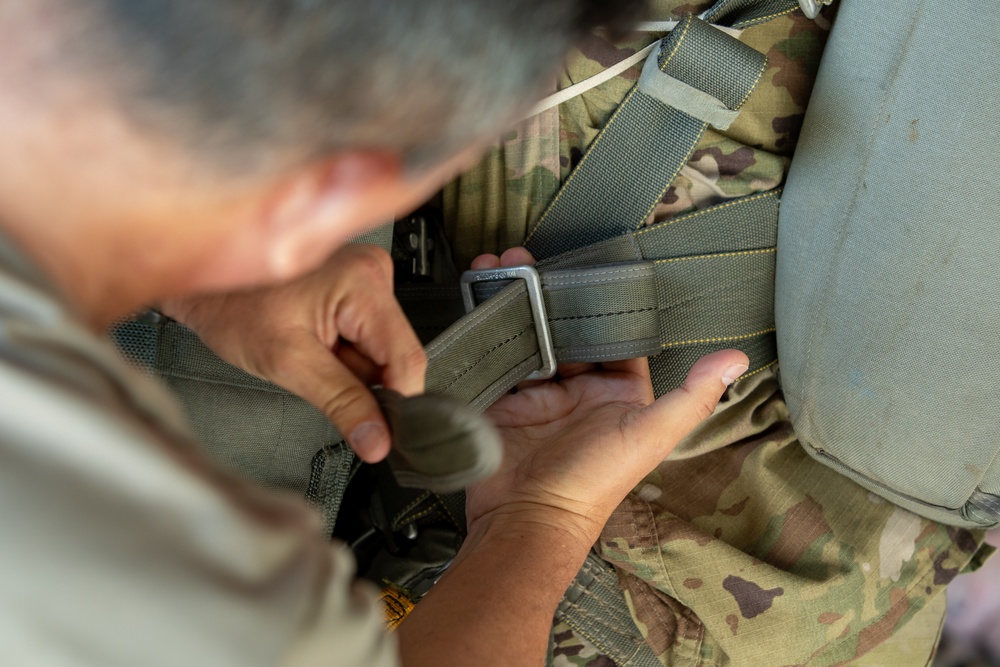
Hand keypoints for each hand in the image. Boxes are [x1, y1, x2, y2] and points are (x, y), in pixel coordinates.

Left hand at [162, 244, 425, 461]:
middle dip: (362, 380)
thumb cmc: (231, 307)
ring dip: (351, 368)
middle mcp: (374, 273)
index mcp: (364, 281)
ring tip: (310, 353)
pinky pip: (368, 340)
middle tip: (318, 373)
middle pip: (395, 356)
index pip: (406, 359)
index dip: (394, 402)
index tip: (379, 431)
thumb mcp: (287, 363)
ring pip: (381, 352)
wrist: (203, 286)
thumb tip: (377, 439)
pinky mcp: (357, 289)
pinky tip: (315, 344)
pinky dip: (344, 354)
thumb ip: (341, 403)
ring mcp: (367, 279)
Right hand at [464, 249, 747, 544]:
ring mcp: (539, 395)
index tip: (586, 269)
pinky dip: (492, 331)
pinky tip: (484, 303)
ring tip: (501, 270)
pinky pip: (500, 357)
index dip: (601, 304)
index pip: (614, 337)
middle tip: (529, 261)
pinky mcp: (504, 400)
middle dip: (549, 295)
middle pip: (566, 330)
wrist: (527, 519)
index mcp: (619, 395)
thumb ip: (691, 397)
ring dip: (517, 305)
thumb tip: (736, 359)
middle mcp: (580, 391)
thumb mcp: (649, 436)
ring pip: (531, 336)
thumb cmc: (592, 485)